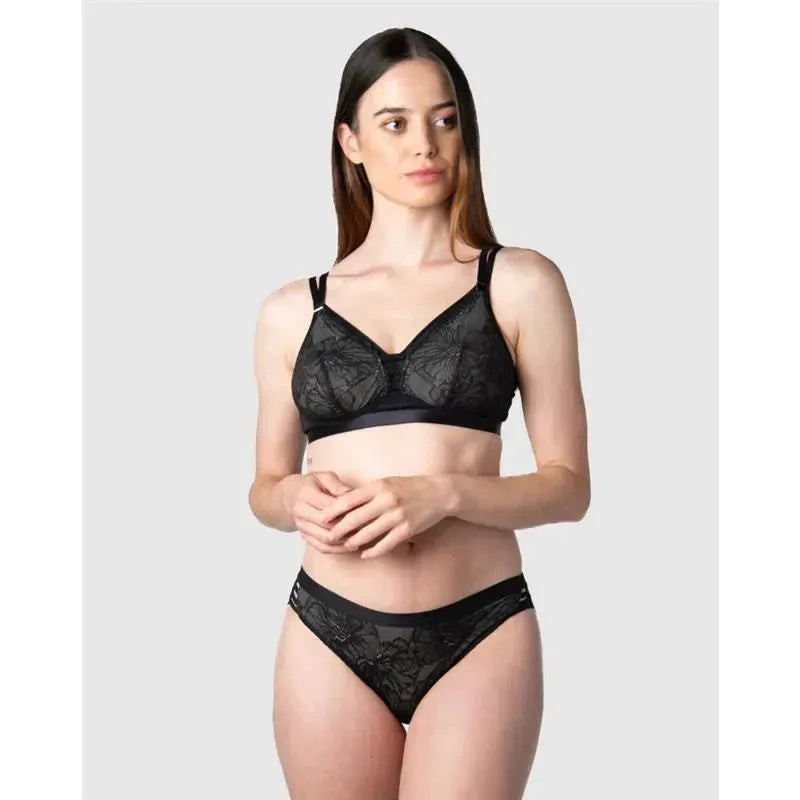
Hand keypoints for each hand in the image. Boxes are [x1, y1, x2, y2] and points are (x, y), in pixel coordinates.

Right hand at [282, 471, 356, 554]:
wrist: (287, 496)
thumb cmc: (309, 484)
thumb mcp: (322, 477)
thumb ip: (337, 485)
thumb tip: (352, 495)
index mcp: (305, 494)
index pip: (328, 506)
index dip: (346, 511)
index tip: (363, 510)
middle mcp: (301, 512)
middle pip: (326, 525)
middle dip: (347, 528)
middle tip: (365, 526)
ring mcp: (301, 526)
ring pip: (324, 539)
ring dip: (343, 541)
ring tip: (361, 538)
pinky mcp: (304, 536)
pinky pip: (320, 548)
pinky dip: (336, 549)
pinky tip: (350, 546)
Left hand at [319, 476, 451, 558]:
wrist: (439, 493)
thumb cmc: (410, 487)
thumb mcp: (387, 483)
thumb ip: (368, 493)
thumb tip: (344, 504)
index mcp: (379, 486)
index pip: (349, 499)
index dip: (333, 510)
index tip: (321, 518)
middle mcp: (386, 500)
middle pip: (355, 518)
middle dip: (339, 530)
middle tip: (327, 536)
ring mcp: (397, 516)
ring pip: (368, 533)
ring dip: (353, 542)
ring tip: (345, 545)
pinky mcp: (407, 530)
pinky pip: (385, 544)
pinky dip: (373, 551)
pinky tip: (365, 554)